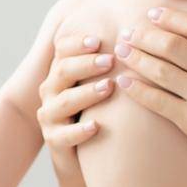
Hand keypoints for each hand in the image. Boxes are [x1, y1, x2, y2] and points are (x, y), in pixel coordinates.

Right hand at [36, 33, 116, 170]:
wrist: (82, 155)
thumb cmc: (98, 111)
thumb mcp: (101, 83)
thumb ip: (110, 61)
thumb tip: (135, 31)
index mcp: (61, 72)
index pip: (62, 50)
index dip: (78, 43)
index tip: (99, 40)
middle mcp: (51, 91)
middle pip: (63, 71)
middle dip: (86, 64)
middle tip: (110, 60)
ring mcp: (50, 116)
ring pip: (64, 101)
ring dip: (87, 93)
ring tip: (108, 87)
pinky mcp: (55, 141)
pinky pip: (64, 136)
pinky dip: (80, 131)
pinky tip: (96, 126)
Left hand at [111, 7, 186, 175]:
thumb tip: (182, 24)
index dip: (170, 17)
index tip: (151, 14)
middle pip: (172, 45)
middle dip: (144, 36)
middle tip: (127, 33)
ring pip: (160, 71)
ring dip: (135, 58)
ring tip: (121, 52)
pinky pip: (156, 100)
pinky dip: (136, 89)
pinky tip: (123, 82)